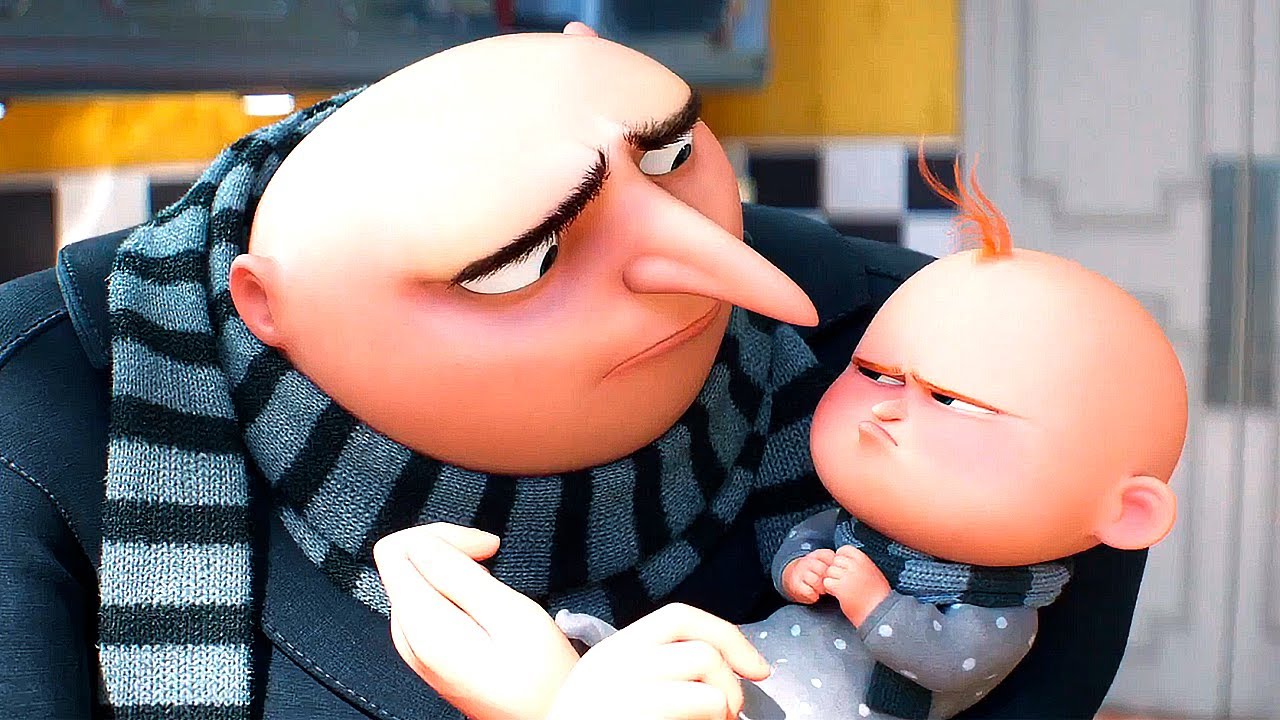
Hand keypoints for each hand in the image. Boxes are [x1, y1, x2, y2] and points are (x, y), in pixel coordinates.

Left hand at [373, 523, 579, 719]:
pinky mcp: (430, 652)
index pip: (394, 548)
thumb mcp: (510, 614)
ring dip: (452, 567)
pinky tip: (485, 597)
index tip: (483, 546)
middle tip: (493, 556)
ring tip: (493, 579)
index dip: (439, 533)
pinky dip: (454, 588)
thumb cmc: (540, 676)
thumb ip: (460, 575)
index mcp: (421, 624)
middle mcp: (407, 637)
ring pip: (415, 579)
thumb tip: (426, 542)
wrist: (551, 719)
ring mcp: (416, 647)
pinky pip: (427, 601)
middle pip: (403, 562)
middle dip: (446, 547)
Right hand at [546, 603, 770, 719]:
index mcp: (615, 650)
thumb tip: (723, 667)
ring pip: (709, 677)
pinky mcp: (634, 712)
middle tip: (731, 712)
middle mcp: (618, 661)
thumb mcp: (616, 687)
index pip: (681, 617)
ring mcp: (626, 689)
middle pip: (703, 648)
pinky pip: (704, 704)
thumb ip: (656, 667)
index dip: (728, 636)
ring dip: (725, 705)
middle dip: (732, 680)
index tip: (757, 668)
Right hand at [780, 549, 835, 603]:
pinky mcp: (796, 584)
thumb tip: (851, 570)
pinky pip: (808, 591)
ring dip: (821, 588)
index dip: (836, 568)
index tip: (838, 575)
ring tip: (823, 590)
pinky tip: (815, 595)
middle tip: (831, 585)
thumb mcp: (824, 562)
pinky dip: (813, 595)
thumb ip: (836, 564)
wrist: (793, 576)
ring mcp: (801, 572)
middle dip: (829, 580)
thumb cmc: (814, 571)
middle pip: (823, 569)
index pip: (830, 557)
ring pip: (815, 580)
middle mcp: (808, 562)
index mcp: (818, 554)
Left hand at [822, 545, 891, 626]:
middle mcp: (855, 565)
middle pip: (835, 561)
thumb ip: (861, 565)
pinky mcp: (840, 588)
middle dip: (836, 570)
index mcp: (864, 559)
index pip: (844, 549)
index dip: (841, 558)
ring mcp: (847, 576)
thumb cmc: (879, 595)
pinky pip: (827, 582)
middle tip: (841, 581)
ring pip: (829, 571)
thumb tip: (847, 560)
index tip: (843, 568)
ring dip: (832, 579)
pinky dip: (830, 589)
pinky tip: (837, 594)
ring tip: (840, 589)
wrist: (880, 611)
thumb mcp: (873, 572)